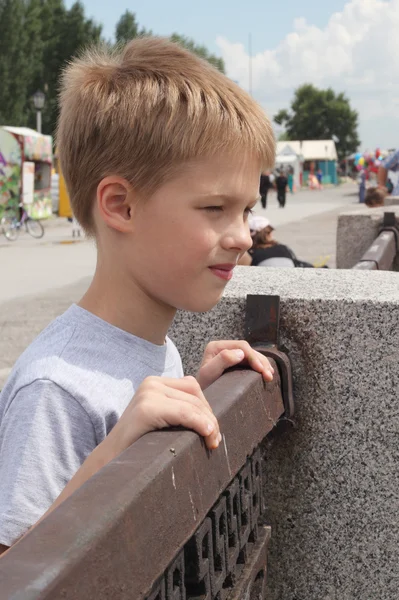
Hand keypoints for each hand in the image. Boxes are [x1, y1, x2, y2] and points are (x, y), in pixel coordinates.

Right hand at [106, 376, 220, 451]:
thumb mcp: (162, 421)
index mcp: (155, 383)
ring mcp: (148, 393)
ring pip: (192, 404)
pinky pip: (184, 413)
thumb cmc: (138, 447)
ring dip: (209, 423)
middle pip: (195, 394)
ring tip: (212, 443)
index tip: (214, 432)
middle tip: (215, 440)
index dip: (207, 409)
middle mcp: (151, 383)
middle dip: (210, 417)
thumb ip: (179, 411)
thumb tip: (212, 417)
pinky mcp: (146, 408)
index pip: (192, 388)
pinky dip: (200, 424)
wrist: (108, 463)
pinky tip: (207, 436)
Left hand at [196, 340, 273, 389]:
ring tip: (270, 375)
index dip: (253, 356)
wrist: (199, 397)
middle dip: (261, 361)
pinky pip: (250, 361)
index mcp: (216, 346)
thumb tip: (240, 353)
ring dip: (263, 364)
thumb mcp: (208, 374)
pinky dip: (260, 366)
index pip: (241, 346)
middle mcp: (223, 347)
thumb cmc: (202, 387)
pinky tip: (266, 372)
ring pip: (252, 355)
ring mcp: (230, 355)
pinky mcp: (235, 363)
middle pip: (248, 350)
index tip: (260, 369)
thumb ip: (222, 361)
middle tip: (268, 375)